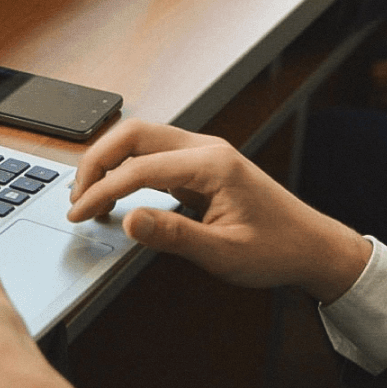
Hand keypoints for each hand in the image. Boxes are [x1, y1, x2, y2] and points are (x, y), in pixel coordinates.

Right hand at [67, 120, 370, 303]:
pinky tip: (116, 192)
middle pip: (133, 134)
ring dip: (109, 160)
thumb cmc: (276, 249)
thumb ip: (174, 236)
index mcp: (212, 164)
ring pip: (141, 138)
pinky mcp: (202, 163)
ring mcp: (204, 151)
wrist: (311, 246)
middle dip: (96, 161)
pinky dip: (126, 166)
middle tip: (75, 199)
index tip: (78, 215)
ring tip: (88, 195)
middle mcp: (206, 148)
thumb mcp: (223, 253)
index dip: (101, 191)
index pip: (138, 167)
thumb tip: (129, 219)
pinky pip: (154, 153)